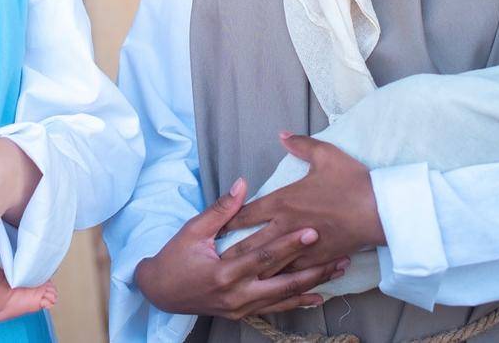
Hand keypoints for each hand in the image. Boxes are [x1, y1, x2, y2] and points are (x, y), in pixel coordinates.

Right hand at [135, 177, 348, 319]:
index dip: (289, 243)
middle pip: (283, 282)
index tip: (312, 230)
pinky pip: (276, 309)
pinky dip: (297, 303)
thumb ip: (222, 209)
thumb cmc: (175, 257)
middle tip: (338, 254)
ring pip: (284, 298)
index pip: (264, 256)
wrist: (160, 292)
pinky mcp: (242, 314)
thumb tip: (243, 184)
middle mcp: (236, 295)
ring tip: (337, 273)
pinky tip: (318, 296)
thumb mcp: (193, 230)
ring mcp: (241, 308)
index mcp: (224, 272)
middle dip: (312, 269)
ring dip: (312, 286)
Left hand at [220, 133, 383, 272]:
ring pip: (269, 265)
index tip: (214, 229)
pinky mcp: (317, 260)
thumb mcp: (326, 154)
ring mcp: (301, 247)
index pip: (246, 214)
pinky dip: (280, 281)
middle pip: (250, 245)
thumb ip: (300, 145)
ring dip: (250, 272)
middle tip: (213, 263)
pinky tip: (270, 288)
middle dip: (230, 255)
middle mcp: (286, 227)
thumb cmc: (351, 181)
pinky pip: (293, 275)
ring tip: (234, 279)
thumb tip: (282, 135)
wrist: (379, 210)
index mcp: (283, 202)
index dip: (228, 222)